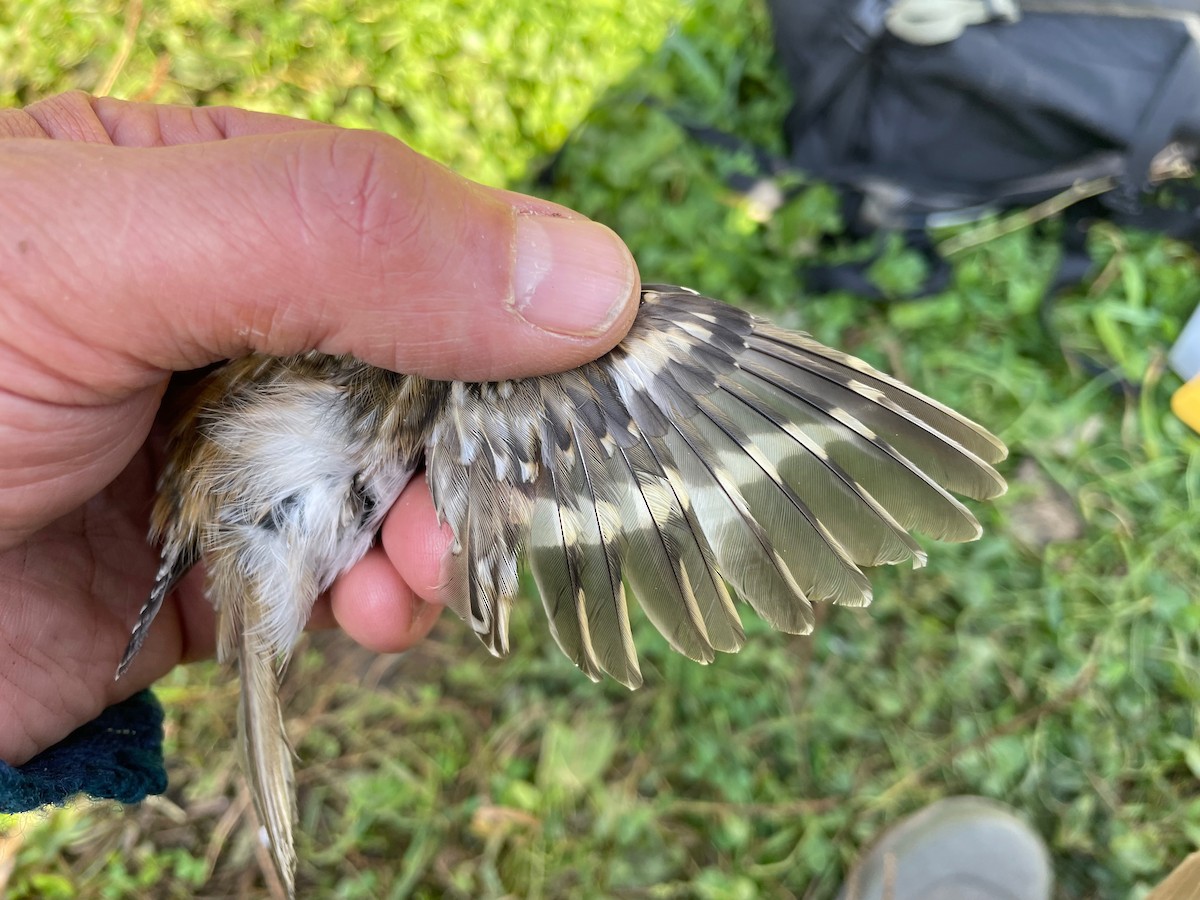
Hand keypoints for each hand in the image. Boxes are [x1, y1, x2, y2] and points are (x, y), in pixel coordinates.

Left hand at [0, 92, 638, 764]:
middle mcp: (232, 319)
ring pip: (399, 479)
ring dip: (440, 528)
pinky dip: (383, 596)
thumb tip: (588, 274)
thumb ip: (344, 235)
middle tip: (515, 492)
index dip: (516, 295)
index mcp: (210, 199)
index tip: (601, 369)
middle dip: (480, 434)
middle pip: (425, 364)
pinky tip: (378, 611)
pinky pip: (346, 574)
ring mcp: (229, 450)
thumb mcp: (107, 252)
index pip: (418, 231)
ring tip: (426, 570)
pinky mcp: (217, 567)